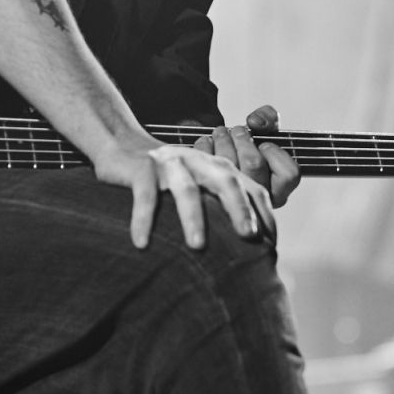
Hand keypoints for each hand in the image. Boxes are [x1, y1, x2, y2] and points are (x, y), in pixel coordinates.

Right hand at [93, 135, 277, 250]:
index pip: (251, 188)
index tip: (271, 243)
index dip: (264, 214)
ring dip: (193, 217)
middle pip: (227, 182)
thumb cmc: (165, 178)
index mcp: (218, 169)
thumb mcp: (198, 186)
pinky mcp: (141, 167)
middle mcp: (199, 163)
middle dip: (240, 208)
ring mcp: (170, 163)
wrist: (122, 145)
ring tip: (197, 246)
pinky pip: (145, 194)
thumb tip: (244, 248)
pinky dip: (143, 218)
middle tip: (249, 235)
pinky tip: (142, 243)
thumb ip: (219, 206)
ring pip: (187, 189)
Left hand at [192, 105, 301, 209]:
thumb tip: (255, 122)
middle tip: (236, 130)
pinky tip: (206, 143)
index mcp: (279, 188)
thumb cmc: (248, 148)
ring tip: (220, 133)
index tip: (264, 143)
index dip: (275, 153)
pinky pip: (208, 169)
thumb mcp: (265, 130)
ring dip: (224, 141)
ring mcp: (235, 198)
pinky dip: (205, 149)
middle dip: (243, 139)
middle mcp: (259, 198)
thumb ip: (268, 118)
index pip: (288, 174)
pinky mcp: (211, 193)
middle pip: (254, 164)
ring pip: (231, 166)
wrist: (218, 157)